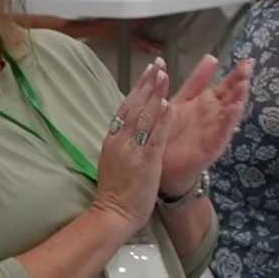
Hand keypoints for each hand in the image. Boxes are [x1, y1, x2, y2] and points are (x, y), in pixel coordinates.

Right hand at [88, 64, 173, 223]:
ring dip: (154, 94)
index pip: (125, 107)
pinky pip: (153, 137)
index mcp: (112, 139)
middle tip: (158, 63)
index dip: (138, 87)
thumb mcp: (113, 159)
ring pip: (144, 116)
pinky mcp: (145, 161)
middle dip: (147, 83)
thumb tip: (125, 126)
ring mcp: (132, 149)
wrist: (112, 213)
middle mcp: (120, 140)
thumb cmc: (115, 190)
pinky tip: (166, 104)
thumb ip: (120, 141)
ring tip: (163, 74)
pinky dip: (159, 120)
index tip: (148, 70)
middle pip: (134, 106)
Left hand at [153, 56, 251, 197]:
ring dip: (238, 100)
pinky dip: (229, 122)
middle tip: (249, 67)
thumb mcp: (183, 100)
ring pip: (231, 114)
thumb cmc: (172, 132)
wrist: (162, 165)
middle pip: (232, 96)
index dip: (237, 73)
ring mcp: (216, 131)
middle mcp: (216, 116)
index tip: (247, 60)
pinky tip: (234, 110)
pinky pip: (222, 133)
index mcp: (208, 103)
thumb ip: (197, 81)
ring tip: (244, 85)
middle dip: (241, 82)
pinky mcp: (211, 146)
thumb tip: (212, 56)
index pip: (227, 85)